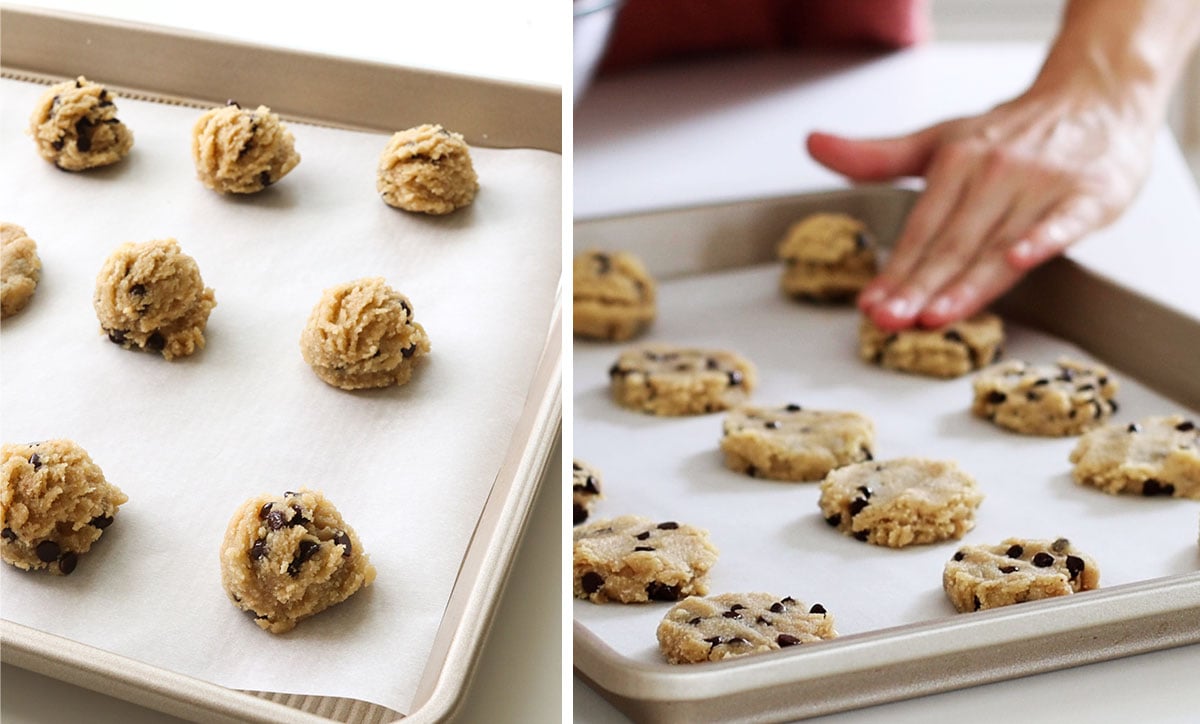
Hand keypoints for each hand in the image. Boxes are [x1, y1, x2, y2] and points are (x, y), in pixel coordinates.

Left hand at [807, 86, 1155, 330]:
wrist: (1097, 97)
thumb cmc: (1013, 133)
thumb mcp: (940, 140)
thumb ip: (877, 157)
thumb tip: (813, 144)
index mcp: (958, 162)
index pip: (921, 228)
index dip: (895, 269)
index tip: (870, 303)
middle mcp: (997, 173)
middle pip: (953, 243)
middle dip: (919, 286)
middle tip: (889, 320)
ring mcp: (1044, 184)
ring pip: (999, 245)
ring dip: (967, 283)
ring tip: (934, 316)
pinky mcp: (1091, 194)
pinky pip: (1065, 221)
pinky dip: (1045, 239)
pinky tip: (1020, 259)